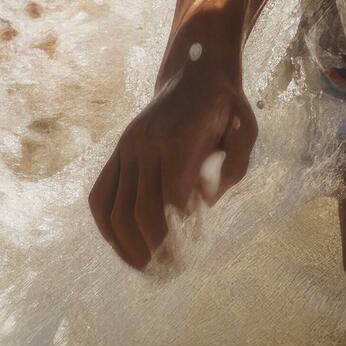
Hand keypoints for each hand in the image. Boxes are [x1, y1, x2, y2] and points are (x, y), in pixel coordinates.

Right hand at [89, 52, 256, 268]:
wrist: (193, 71)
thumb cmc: (224, 106)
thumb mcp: (245, 129)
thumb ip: (231, 166)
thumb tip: (203, 203)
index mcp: (180, 136)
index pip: (171, 198)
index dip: (177, 234)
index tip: (187, 258)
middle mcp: (146, 142)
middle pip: (141, 211)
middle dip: (154, 250)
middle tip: (167, 274)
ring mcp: (127, 146)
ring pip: (115, 208)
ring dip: (126, 246)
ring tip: (144, 269)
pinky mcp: (117, 150)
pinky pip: (100, 194)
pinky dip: (106, 225)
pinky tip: (120, 245)